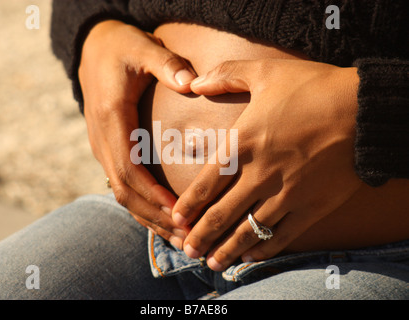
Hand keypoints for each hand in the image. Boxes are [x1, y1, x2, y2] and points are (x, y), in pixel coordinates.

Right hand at [79, 20, 196, 247]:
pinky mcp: (110, 150)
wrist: (92, 49)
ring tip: (179, 238)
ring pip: (122, 194)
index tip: (178, 212)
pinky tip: (162, 218)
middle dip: (154, 216)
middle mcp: (103, 140)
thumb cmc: (120, 48)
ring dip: (149, 218)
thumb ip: (165, 64)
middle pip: (124, 191)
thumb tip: (191, 83)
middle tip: (185, 237)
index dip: (151, 194)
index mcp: (112, 119)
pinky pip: (123, 185)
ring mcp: (103, 148)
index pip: (128, 168)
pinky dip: (142, 206)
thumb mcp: (141, 47)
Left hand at [172, 59, 361, 269]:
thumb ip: (226, 75)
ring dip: (227, 249)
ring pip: (248, 230)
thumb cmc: (314, 88)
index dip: (188, 204)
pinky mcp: (312, 206)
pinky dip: (264, 249)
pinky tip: (250, 257)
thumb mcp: (265, 72)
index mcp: (244, 143)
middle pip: (222, 213)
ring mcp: (287, 193)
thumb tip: (195, 82)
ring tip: (211, 263)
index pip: (207, 182)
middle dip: (201, 235)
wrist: (365, 110)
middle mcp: (260, 174)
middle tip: (186, 250)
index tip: (176, 219)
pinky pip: (283, 235)